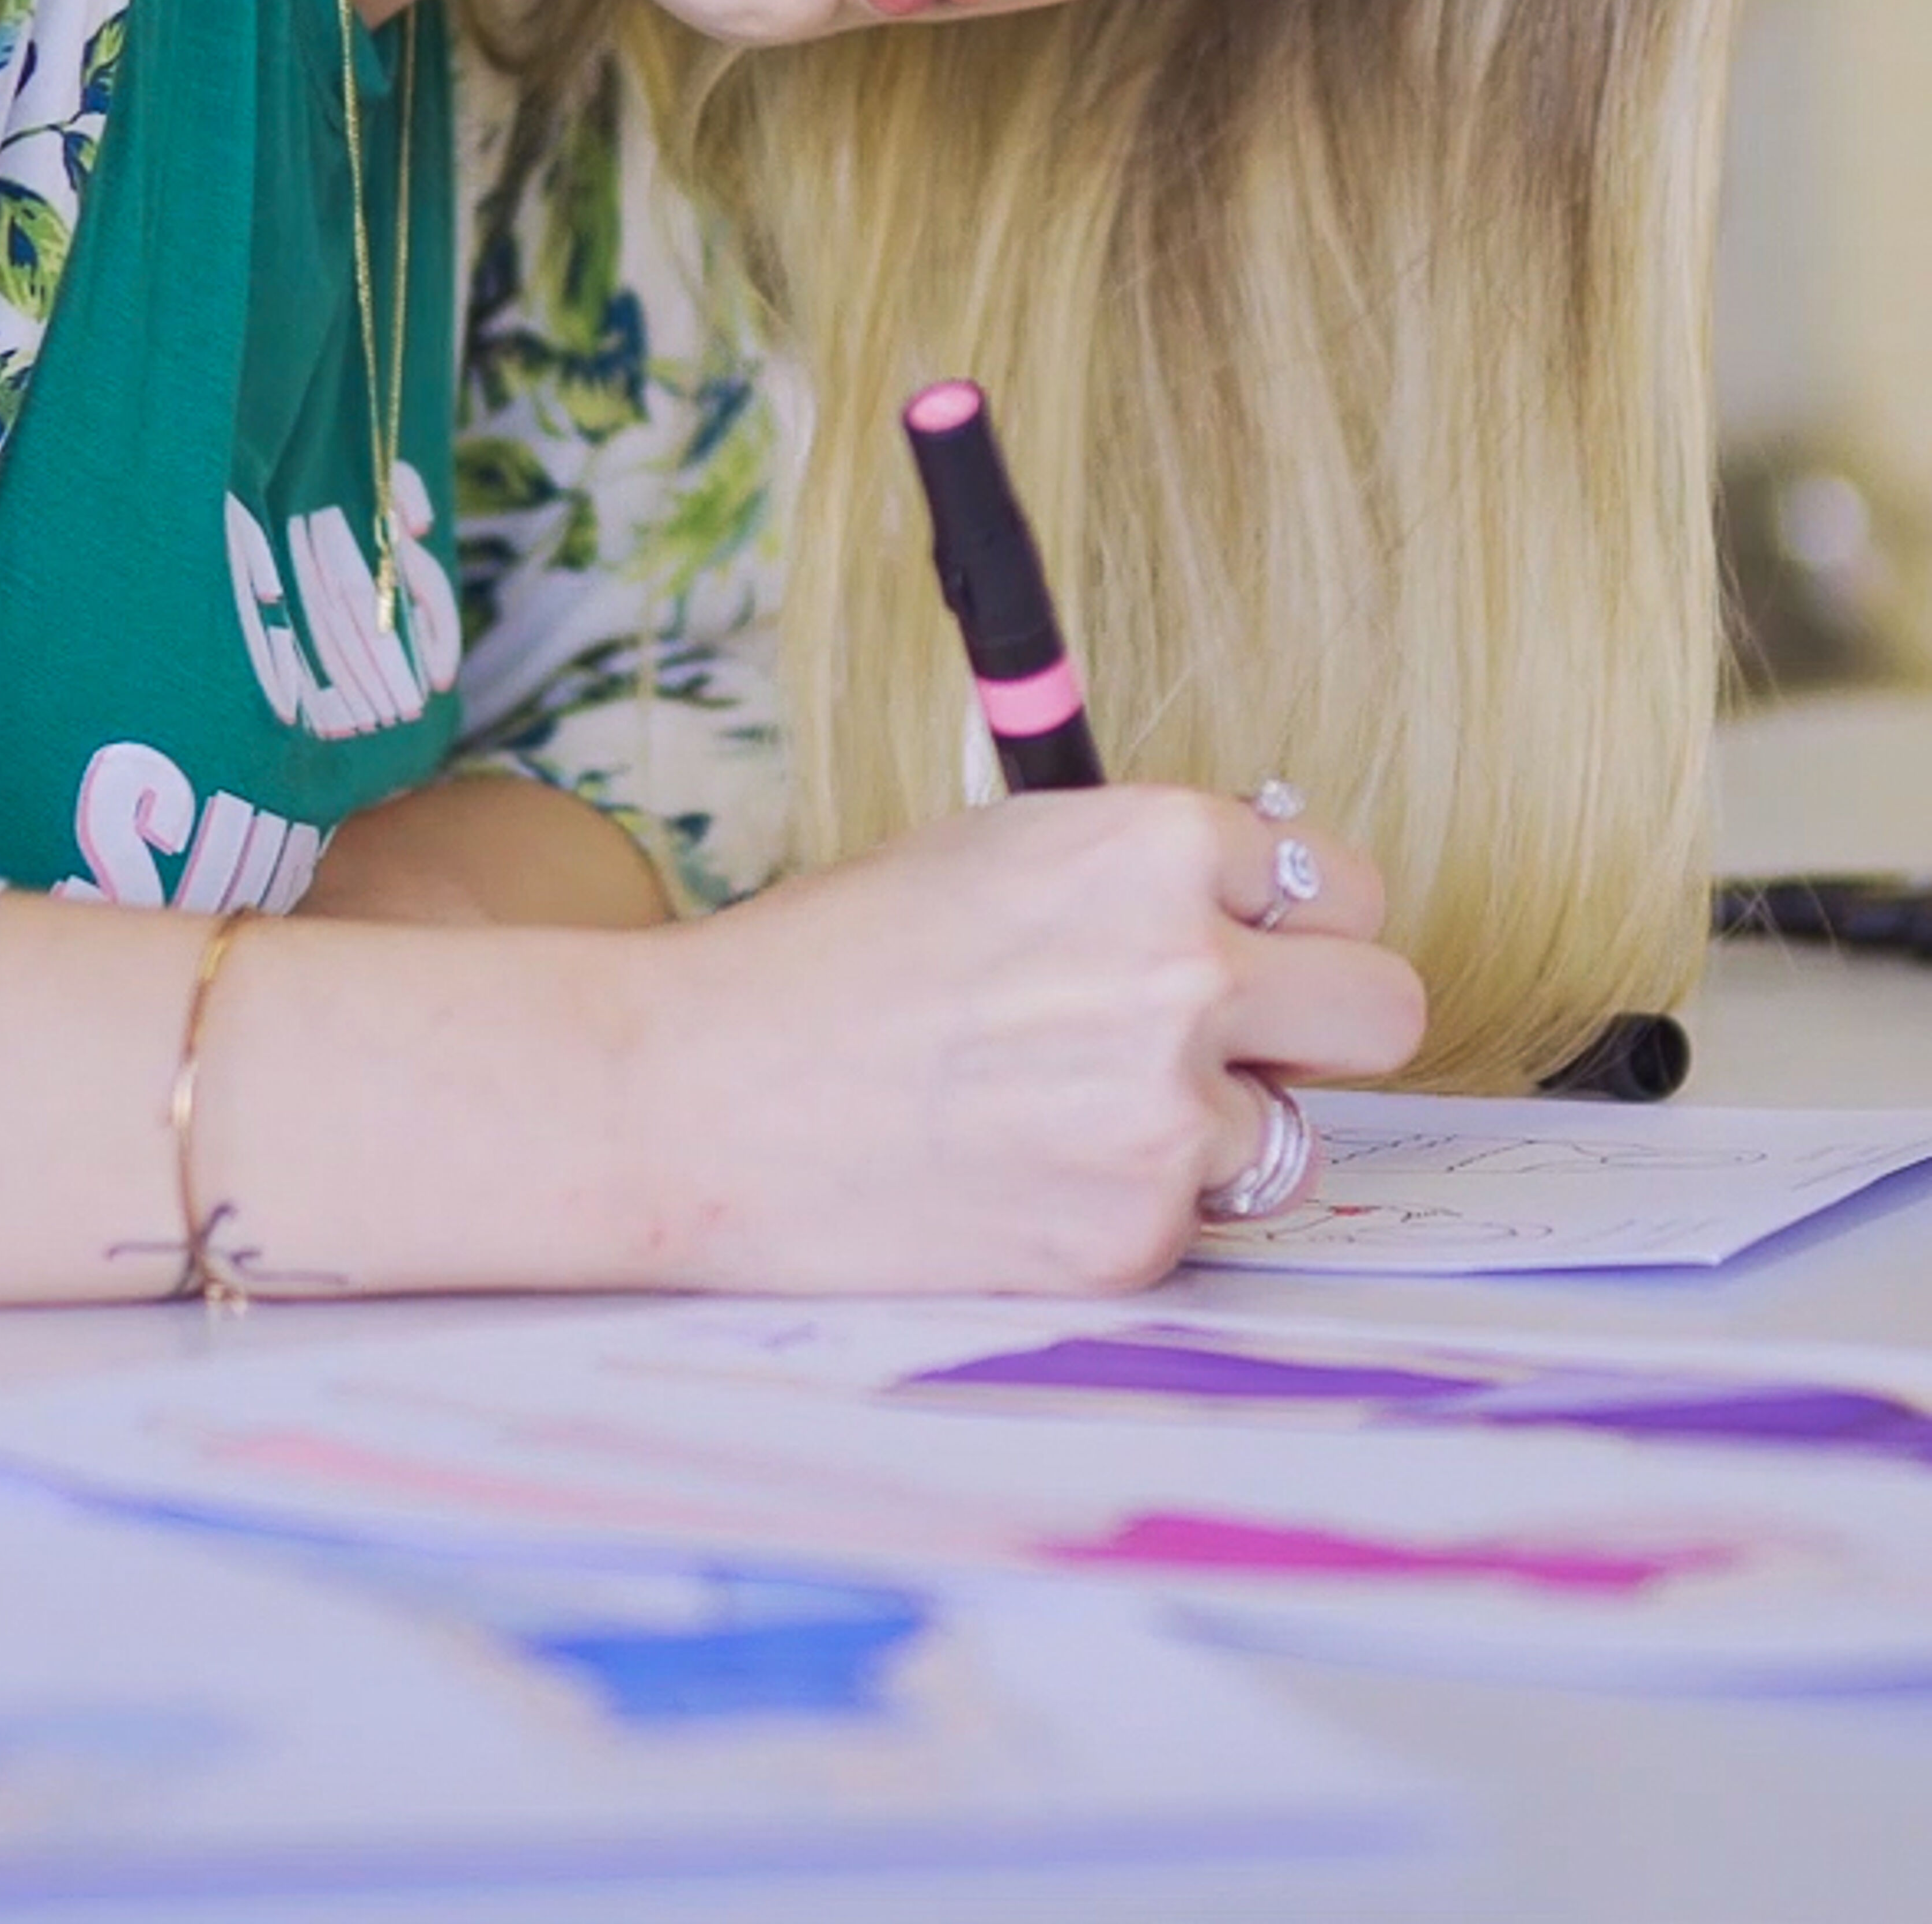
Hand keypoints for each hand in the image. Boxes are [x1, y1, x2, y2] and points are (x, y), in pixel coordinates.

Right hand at [623, 785, 1424, 1295]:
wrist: (700, 1097)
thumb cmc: (831, 960)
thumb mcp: (1000, 852)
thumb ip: (1145, 873)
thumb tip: (1272, 893)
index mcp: (1157, 846)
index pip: (1340, 884)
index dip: (1288, 922)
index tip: (1253, 945)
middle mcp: (1187, 974)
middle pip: (1385, 1007)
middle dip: (1320, 1024)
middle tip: (1240, 1040)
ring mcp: (1168, 1118)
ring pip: (1295, 1135)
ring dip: (1221, 1129)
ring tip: (1079, 1115)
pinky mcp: (1134, 1239)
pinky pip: (1196, 1225)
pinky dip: (1129, 1208)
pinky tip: (1021, 1178)